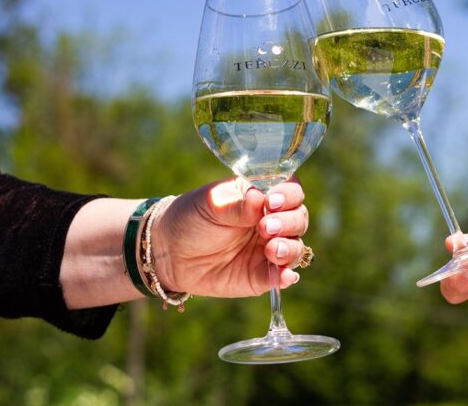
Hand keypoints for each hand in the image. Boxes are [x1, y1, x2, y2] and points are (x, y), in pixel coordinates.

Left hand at [151, 177, 308, 297]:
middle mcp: (272, 220)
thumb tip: (261, 200)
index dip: (288, 195)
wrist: (168, 252)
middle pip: (299, 218)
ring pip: (296, 247)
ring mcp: (269, 248)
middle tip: (265, 228)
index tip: (271, 202)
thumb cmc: (191, 218)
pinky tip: (284, 276)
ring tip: (271, 250)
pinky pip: (282, 276)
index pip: (291, 190)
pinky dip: (287, 276)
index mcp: (262, 196)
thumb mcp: (211, 204)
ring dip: (290, 248)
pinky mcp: (262, 275)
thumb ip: (237, 205)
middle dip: (289, 222)